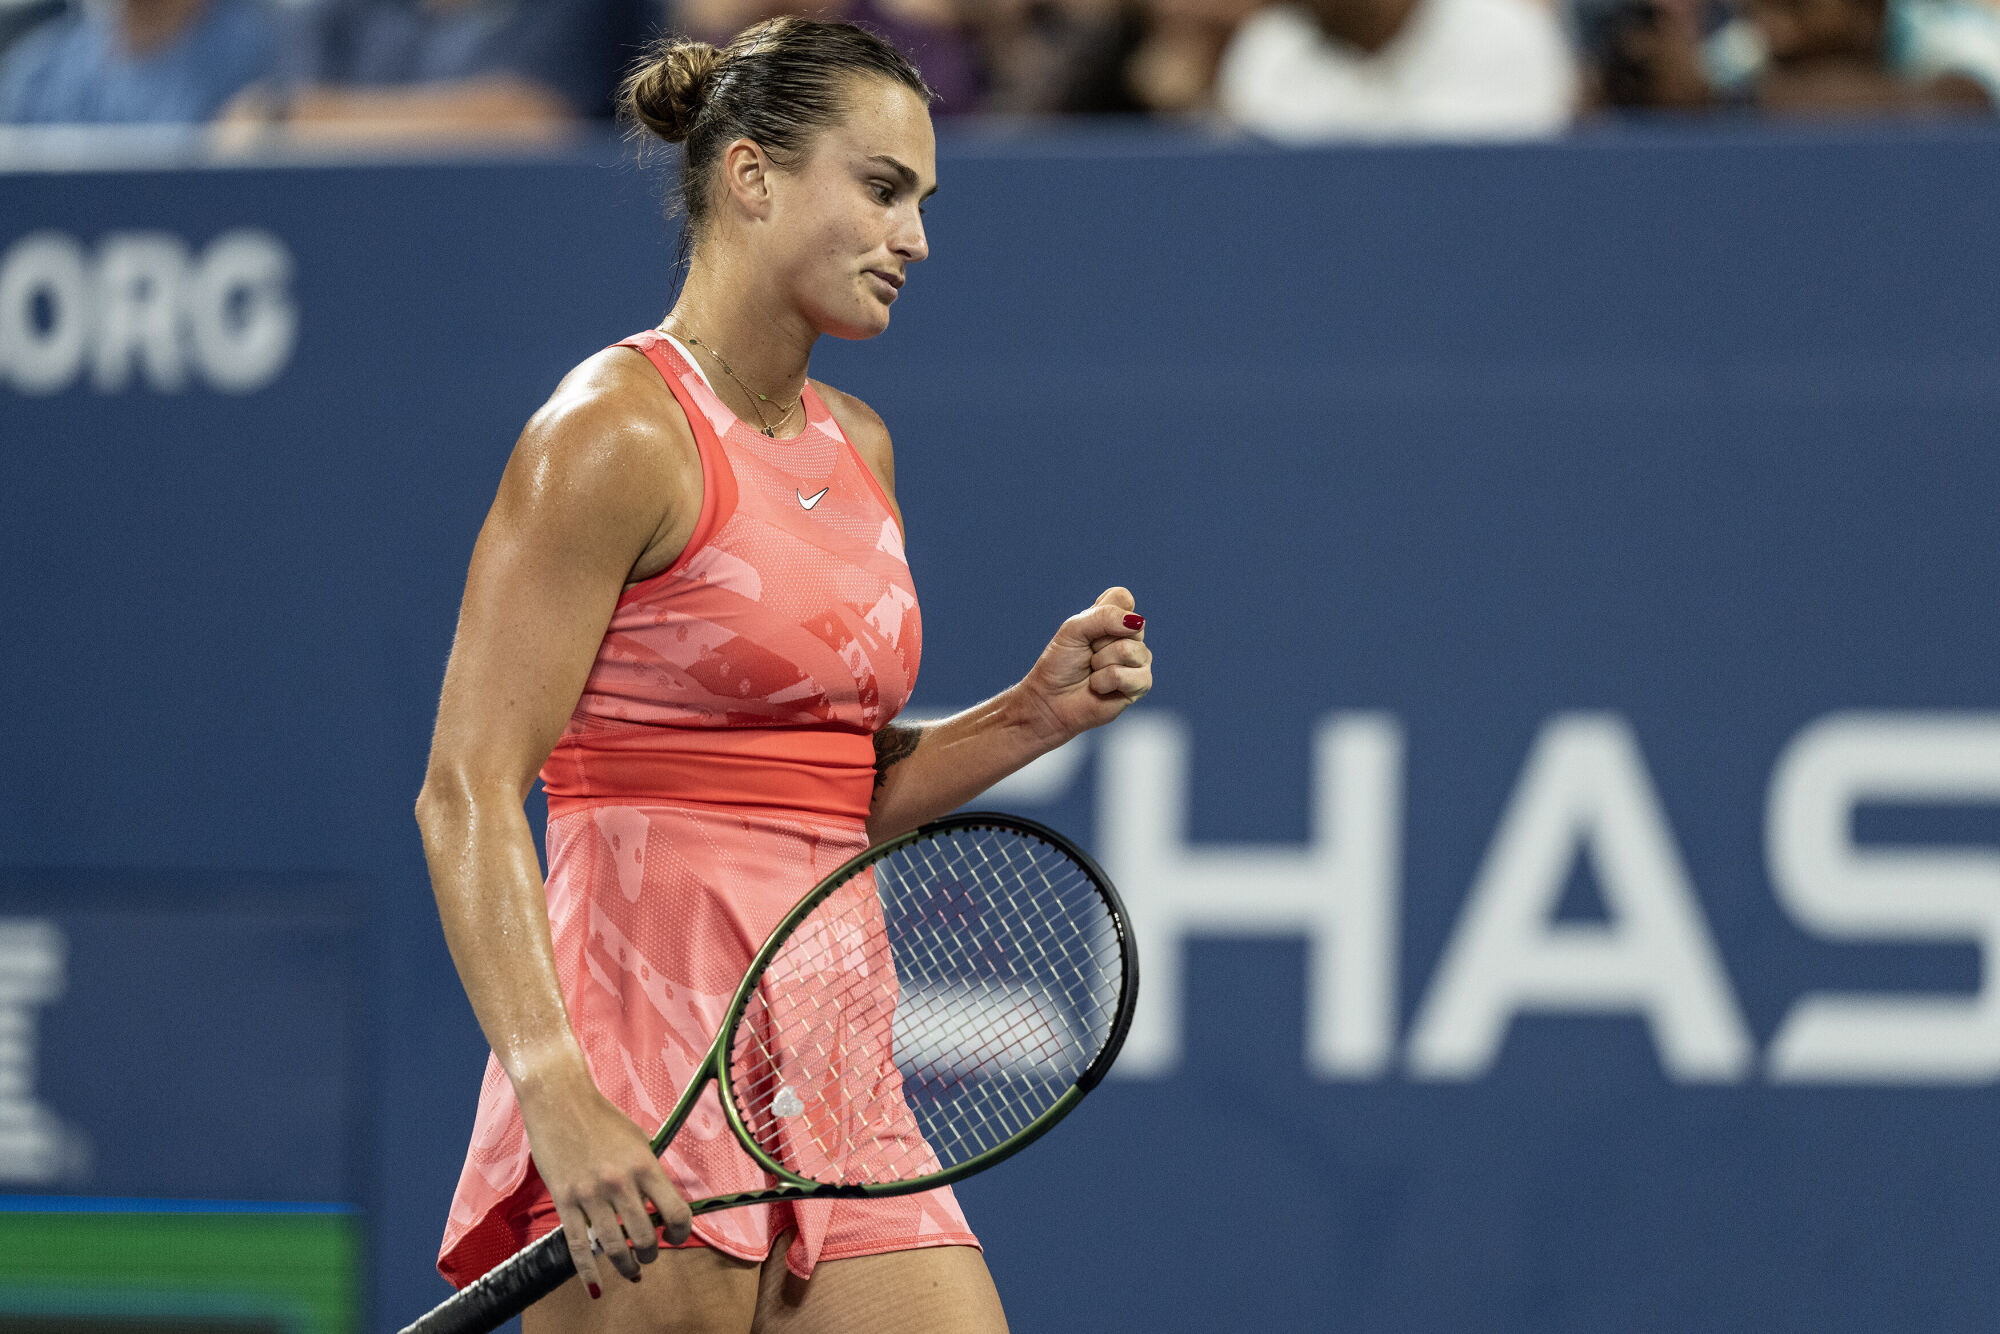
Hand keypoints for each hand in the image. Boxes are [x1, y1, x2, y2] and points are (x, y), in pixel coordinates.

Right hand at [517, 1071, 692, 1296]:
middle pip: (645, 1235)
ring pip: (615, 1246)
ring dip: (627, 1265)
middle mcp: (620, 1182)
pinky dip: (588, 1271)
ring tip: (632, 1271)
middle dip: (650, 1252)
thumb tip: (660, 1203)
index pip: (675, 1211)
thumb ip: (649, 1172)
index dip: (681, 1232)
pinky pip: (578, 1246)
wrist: (560, 1101)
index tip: (676, 1236)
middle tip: (648, 1254)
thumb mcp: (638, 1140)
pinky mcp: (565, 1200)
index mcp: (644, 1165)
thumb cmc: (602, 1118)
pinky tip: (597, 1285)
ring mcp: (591, 1193)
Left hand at [1017, 587, 1152, 744]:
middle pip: (1130, 625)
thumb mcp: (1074, 629)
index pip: (1123, 598)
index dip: (1102, 612)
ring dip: (1101, 663)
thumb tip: (1137, 622)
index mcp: (1114, 619)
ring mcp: (1138, 660)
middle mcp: (1130, 637)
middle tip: (1088, 653)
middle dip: (1099, 641)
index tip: (1086, 631)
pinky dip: (1104, 681)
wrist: (1050, 700)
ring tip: (1093, 671)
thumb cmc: (1060, 664)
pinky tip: (1099, 687)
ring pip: (1129, 650)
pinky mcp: (1141, 684)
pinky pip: (1128, 675)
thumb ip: (1104, 617)